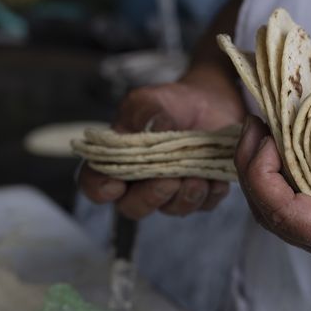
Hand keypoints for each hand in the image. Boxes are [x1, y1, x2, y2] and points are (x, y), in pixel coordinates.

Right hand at [80, 75, 244, 218]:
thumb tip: (156, 128)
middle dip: (149, 198)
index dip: (100, 189)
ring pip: (172, 209)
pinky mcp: (200, 193)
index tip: (115, 185)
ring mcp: (170, 192)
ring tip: (198, 177)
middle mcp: (139, 183)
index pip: (95, 183)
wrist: (206, 103)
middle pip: (132, 207)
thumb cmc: (168, 104)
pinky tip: (215, 177)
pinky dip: (211, 192)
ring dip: (184, 197)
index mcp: (116, 160)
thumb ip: (146, 113)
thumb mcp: (149, 100)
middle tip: (168, 180)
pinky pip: (204, 204)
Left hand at [234, 116, 310, 270]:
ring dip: (265, 166)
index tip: (264, 135)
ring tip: (264, 128)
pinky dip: (285, 167)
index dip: (261, 172)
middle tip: (255, 123)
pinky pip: (297, 194)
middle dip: (253, 166)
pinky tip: (286, 140)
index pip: (280, 211)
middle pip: (270, 210)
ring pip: (278, 203)